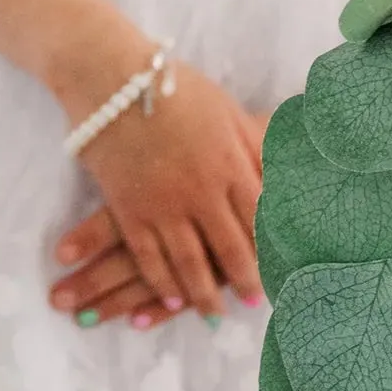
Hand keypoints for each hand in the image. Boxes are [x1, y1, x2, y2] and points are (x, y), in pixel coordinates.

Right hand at [50, 64, 267, 324]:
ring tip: (214, 314)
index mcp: (230, 164)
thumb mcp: (226, 110)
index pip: (260, 221)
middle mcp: (200, 191)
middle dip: (244, 281)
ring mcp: (162, 203)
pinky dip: (161, 281)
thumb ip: (254, 147)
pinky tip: (171, 297)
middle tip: (254, 302)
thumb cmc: (173, 87)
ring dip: (204, 293)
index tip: (283, 272)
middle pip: (229, 249)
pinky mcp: (127, 208)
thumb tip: (282, 179)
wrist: (108, 77)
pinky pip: (148, 255)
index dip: (273, 250)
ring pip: (189, 262)